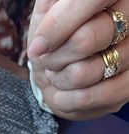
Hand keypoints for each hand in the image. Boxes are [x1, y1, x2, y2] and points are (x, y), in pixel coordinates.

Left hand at [27, 0, 128, 119]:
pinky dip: (65, 99)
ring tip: (57, 73)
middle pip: (84, 41)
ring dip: (59, 79)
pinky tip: (62, 93)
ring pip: (83, 73)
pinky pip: (88, 98)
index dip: (59, 24)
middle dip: (53, 57)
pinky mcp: (128, 85)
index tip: (38, 46)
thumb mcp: (47, 8)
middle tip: (47, 59)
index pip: (93, 0)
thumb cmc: (55, 33)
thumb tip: (44, 40)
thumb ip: (51, 7)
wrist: (61, 67)